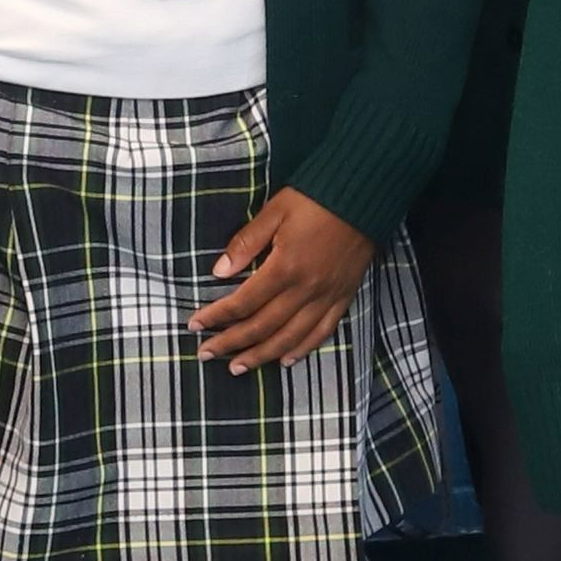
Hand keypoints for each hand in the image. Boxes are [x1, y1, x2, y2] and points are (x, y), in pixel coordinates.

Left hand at [187, 190, 374, 373]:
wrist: (365, 193)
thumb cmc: (316, 197)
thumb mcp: (275, 210)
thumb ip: (246, 242)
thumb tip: (218, 271)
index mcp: (284, 267)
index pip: (243, 303)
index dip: (216, 317)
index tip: (195, 325)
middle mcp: (306, 289)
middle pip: (262, 327)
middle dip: (231, 343)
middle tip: (206, 354)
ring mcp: (327, 296)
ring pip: (290, 337)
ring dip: (261, 355)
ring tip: (237, 367)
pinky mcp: (344, 296)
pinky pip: (322, 331)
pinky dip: (303, 349)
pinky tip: (285, 360)